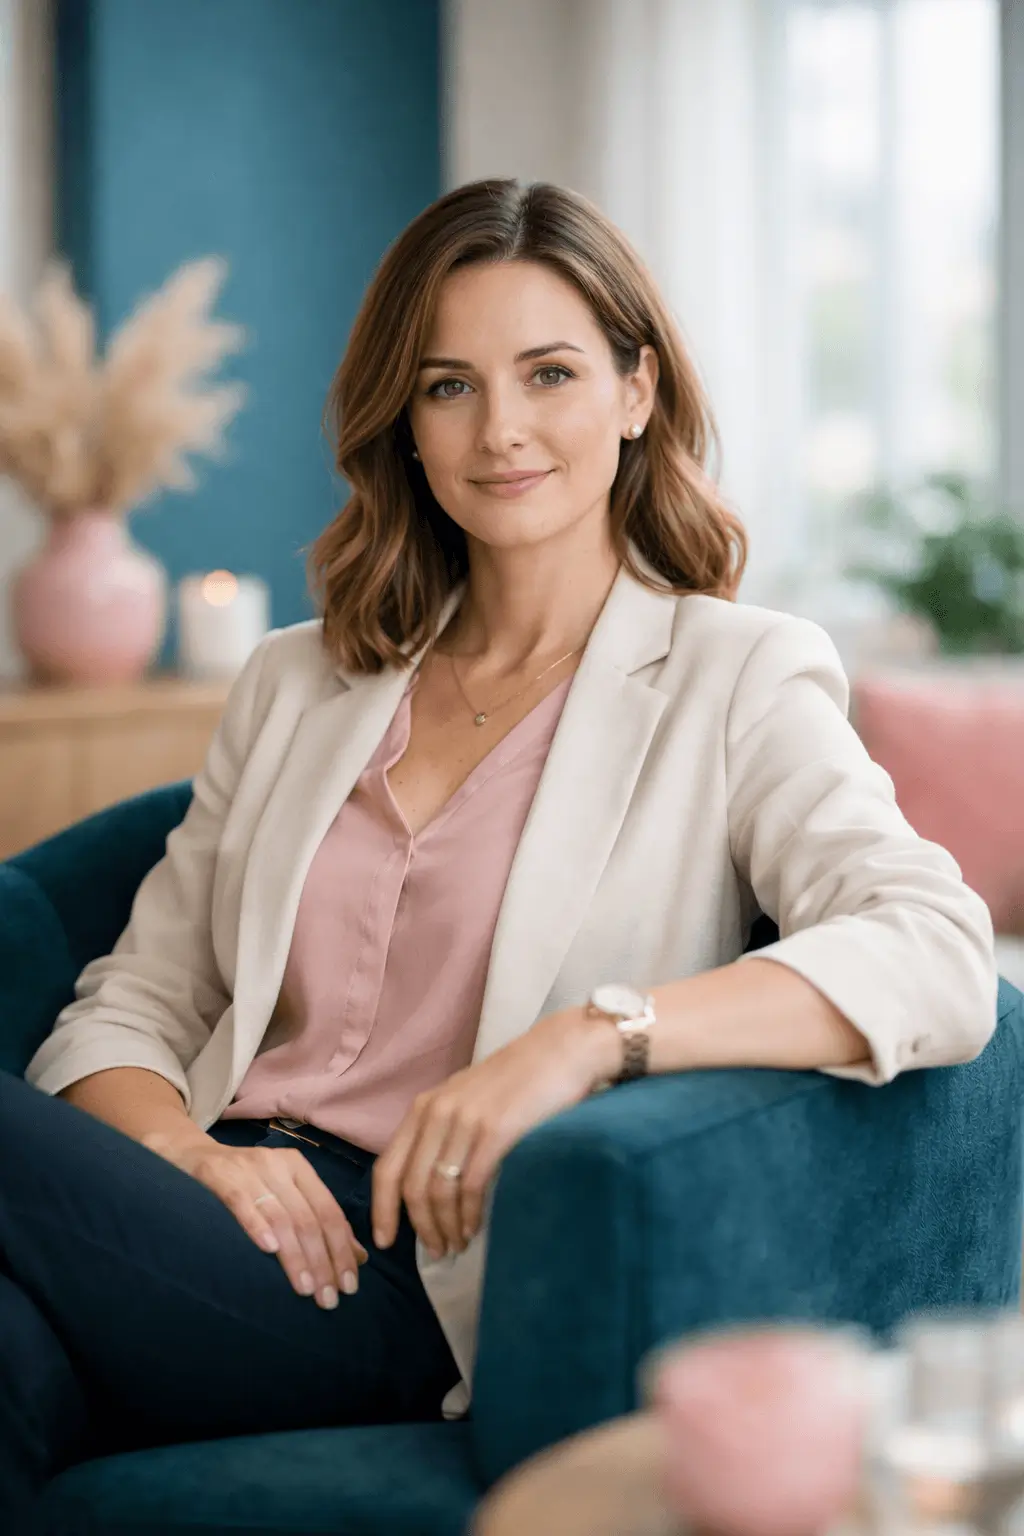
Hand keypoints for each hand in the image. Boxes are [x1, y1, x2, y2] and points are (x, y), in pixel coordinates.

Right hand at [153, 1133, 368, 1307]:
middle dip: (323, 1261)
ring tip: (306, 1289)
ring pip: (281, 1216)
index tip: (350, 1285)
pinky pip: (241, 1201)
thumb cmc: (241, 1183)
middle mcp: (277, 1164)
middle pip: (309, 1218)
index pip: (329, 1211)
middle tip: (330, 1299)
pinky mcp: (218, 1174)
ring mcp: (248, 1168)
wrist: (186, 1154)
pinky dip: (257, 1225)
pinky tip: (269, 1249)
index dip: (342, 1250)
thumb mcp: (282, 1194)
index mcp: (298, 1167)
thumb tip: (358, 1257)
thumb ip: (316, 1219)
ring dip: (296, 1256)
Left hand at [372, 1008, 612, 1259]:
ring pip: (439, 1192)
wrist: (563, 1050)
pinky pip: (470, 1186)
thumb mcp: (468, 1098)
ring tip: (457, 1245)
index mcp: (426, 1106)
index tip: (385, 1241)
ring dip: (445, 1227)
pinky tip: (475, 1228)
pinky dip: (469, 1216)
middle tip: (436, 1251)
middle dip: (420, 1228)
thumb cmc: (519, 1078)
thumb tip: (431, 1186)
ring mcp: (465, 1122)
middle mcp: (438, 1113)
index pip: (387, 1167)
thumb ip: (445, 1131)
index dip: (382, 1210)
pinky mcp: (495, 1131)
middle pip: (411, 1186)